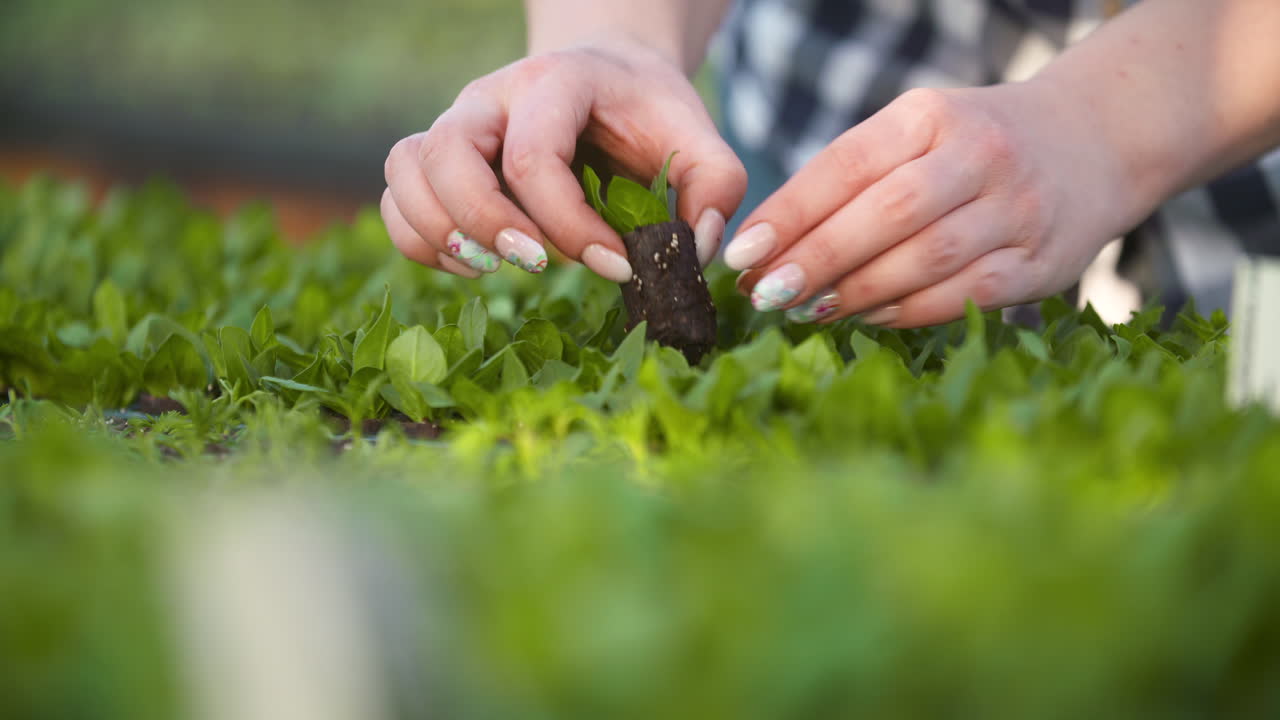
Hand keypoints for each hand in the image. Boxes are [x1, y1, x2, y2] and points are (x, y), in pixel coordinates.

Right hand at [382, 37, 746, 281]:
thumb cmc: (646, 113)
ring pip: (406, 170)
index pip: (535, 158)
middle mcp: (491, 98)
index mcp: (554, 83)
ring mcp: (456, 124)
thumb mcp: (696, 137)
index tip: (617, 266)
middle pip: (447, 154)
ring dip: (441, 233)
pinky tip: (473, 266)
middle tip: (539, 265)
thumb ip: (716, 186)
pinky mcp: (438, 157)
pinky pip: (397, 197)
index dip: (570, 226)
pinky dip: (420, 241)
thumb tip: (697, 252)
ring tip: (495, 268)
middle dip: (487, 225)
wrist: (605, 75)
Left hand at [728, 82, 1146, 326]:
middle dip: (816, 259)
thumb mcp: (915, 134)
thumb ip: (850, 180)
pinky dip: (907, 312)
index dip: (789, 213)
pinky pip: (964, 294)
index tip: (741, 253)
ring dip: (856, 292)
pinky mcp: (1041, 262)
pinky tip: (865, 319)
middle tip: (764, 294)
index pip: (847, 164)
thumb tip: (767, 247)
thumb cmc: (970, 148)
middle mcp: (978, 155)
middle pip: (885, 214)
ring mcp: (1015, 209)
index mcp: (931, 115)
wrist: (1093, 142)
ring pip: (924, 258)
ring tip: (804, 310)